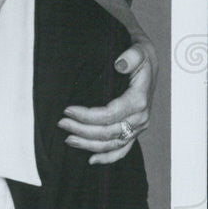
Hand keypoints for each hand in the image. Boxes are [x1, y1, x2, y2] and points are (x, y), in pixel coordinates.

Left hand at [58, 37, 157, 164]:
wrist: (147, 62)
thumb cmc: (139, 56)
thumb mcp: (138, 49)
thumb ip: (131, 56)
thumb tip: (120, 64)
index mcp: (139, 100)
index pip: (110, 115)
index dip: (87, 116)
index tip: (67, 110)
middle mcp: (140, 117)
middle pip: (108, 132)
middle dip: (82, 130)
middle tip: (61, 123)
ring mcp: (138, 127)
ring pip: (112, 144)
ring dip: (89, 145)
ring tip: (68, 139)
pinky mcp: (134, 131)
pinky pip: (123, 150)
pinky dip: (108, 157)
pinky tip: (92, 160)